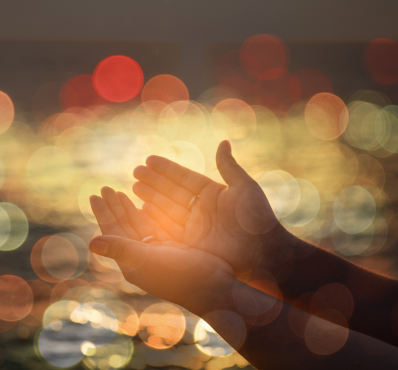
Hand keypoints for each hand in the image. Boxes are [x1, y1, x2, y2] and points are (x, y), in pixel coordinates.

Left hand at [89, 188, 234, 314]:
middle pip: (123, 228)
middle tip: (105, 188)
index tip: (95, 195)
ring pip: (138, 226)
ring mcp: (157, 255)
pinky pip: (155, 228)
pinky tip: (145, 204)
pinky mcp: (173, 251)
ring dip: (129, 209)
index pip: (112, 233)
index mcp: (131, 263)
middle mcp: (141, 259)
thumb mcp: (150, 260)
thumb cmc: (183, 277)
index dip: (104, 213)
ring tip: (120, 192)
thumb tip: (90, 243)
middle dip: (114, 207)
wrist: (215, 290)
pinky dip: (149, 215)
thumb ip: (121, 249)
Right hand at [132, 140, 284, 275]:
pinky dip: (154, 219)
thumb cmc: (257, 219)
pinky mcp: (190, 245)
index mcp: (212, 194)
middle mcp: (200, 210)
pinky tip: (140, 209)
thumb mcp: (244, 187)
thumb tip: (223, 142)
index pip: (184, 178)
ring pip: (166, 209)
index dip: (166, 169)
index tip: (148, 159)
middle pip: (171, 192)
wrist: (264, 254)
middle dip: (153, 182)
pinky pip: (168, 229)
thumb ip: (228, 166)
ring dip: (150, 198)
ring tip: (133, 187)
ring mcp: (194, 228)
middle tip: (135, 172)